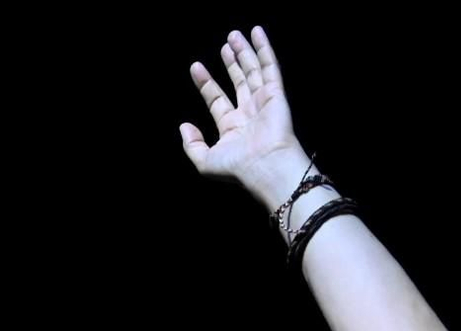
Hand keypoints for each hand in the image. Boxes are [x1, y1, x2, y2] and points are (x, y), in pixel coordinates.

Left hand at [178, 26, 307, 203]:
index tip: (196, 66)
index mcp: (232, 127)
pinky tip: (257, 33)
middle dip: (231, 63)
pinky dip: (264, 49)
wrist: (264, 166)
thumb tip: (183, 126)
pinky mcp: (276, 94)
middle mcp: (248, 113)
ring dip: (244, 52)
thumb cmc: (237, 168)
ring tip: (234, 35)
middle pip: (238, 81)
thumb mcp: (204, 161)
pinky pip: (270, 67)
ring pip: (253, 71)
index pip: (216, 99)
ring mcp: (263, 102)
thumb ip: (192, 144)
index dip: (206, 82)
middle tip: (224, 45)